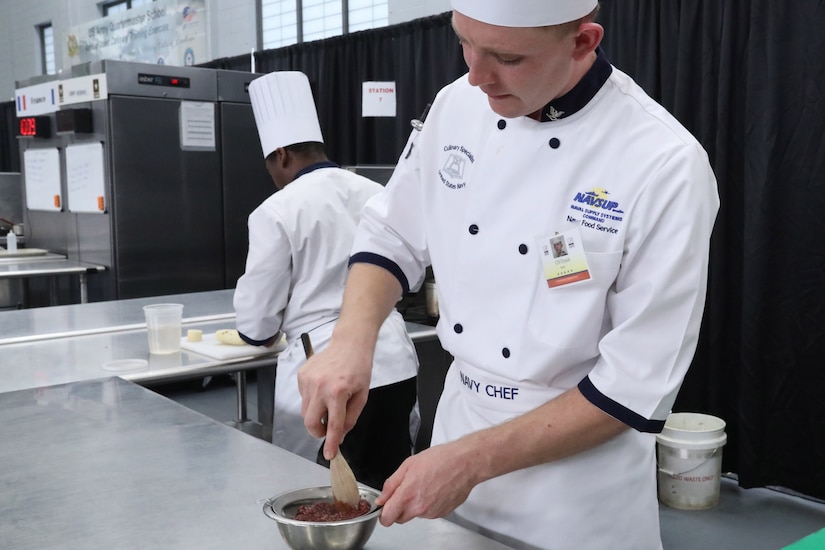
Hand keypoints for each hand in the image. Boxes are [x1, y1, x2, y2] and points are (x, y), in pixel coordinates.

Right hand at [297, 343, 370, 458]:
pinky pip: (303, 397)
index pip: (333, 425)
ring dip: (316, 414)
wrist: (349, 344)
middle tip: (329, 429)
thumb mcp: (362, 396)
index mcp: (337, 393)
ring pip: (305, 411)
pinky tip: (323, 389)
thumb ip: (350, 418)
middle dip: (318, 431)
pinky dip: (312, 400)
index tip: (329, 455)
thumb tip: (340, 435)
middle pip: (310, 423)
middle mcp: (319, 387)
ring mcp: (307, 380)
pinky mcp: (301, 375)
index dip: (331, 443)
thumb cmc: (359, 368)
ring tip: (329, 402)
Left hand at [375, 440, 479, 525]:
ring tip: (424, 485)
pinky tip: (434, 489)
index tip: (385, 507)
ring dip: (415, 505)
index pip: (387, 518)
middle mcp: (419, 508)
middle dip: (398, 508)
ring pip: (415, 515)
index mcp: (408, 494)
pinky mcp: (442, 513)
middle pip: (400, 519)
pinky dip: (428, 504)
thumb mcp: (408, 465)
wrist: (464, 463)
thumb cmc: (440, 459)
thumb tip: (382, 498)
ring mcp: (431, 512)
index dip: (383, 513)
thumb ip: (391, 484)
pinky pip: (429, 513)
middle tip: (406, 491)